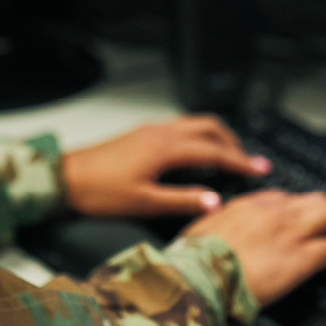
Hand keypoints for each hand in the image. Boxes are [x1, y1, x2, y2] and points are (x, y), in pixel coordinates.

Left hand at [60, 115, 272, 217]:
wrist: (66, 178)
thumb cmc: (99, 191)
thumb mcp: (144, 202)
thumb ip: (182, 201)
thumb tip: (215, 202)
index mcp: (165, 148)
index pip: (214, 151)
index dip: (240, 161)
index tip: (259, 169)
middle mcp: (160, 133)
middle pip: (209, 128)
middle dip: (234, 143)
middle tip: (249, 162)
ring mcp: (151, 130)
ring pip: (195, 123)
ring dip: (217, 137)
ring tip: (229, 155)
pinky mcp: (142, 133)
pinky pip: (181, 127)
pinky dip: (199, 136)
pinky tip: (197, 153)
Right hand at [181, 189, 325, 304]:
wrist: (200, 277)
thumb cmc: (193, 261)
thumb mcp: (199, 232)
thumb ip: (216, 227)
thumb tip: (214, 233)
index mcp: (245, 205)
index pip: (280, 198)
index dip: (297, 205)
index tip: (304, 210)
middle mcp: (272, 212)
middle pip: (311, 201)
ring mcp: (290, 232)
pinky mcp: (302, 257)